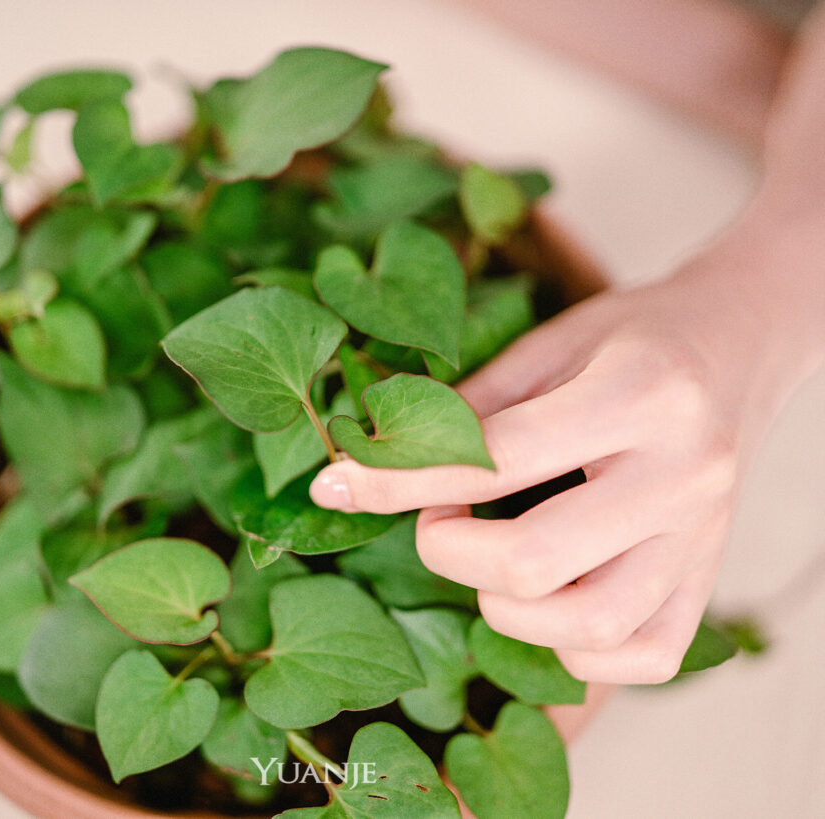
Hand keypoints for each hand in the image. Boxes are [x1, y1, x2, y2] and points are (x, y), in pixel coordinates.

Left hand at [311, 239, 809, 683]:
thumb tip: (372, 460)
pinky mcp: (709, 582)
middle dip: (449, 551)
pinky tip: (546, 602)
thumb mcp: (547, 346)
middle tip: (440, 518)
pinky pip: (637, 656)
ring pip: (585, 627)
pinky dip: (572, 651)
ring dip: (504, 609)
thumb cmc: (631, 339)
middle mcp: (682, 477)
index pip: (492, 460)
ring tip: (489, 559)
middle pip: (533, 562)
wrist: (734, 348)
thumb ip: (468, 408)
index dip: (396, 478)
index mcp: (641, 397)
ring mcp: (703, 541)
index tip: (336, 484)